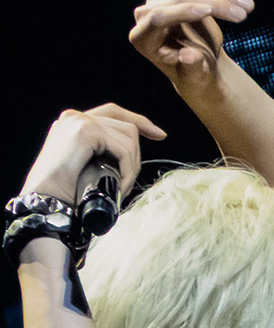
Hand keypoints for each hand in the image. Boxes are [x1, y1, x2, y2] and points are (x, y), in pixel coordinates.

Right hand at [18, 105, 165, 206]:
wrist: (46, 201)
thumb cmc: (65, 192)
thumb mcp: (87, 165)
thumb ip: (101, 152)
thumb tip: (130, 153)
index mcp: (74, 123)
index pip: (113, 112)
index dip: (139, 120)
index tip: (159, 134)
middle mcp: (75, 117)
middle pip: (126, 125)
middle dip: (135, 156)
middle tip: (127, 182)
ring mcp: (79, 121)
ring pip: (129, 138)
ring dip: (132, 167)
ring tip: (120, 187)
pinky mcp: (85, 131)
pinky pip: (124, 149)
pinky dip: (127, 171)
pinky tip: (119, 187)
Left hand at [130, 2, 252, 85]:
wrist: (203, 67)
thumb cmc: (196, 77)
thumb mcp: (194, 77)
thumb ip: (190, 67)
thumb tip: (189, 56)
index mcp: (143, 38)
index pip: (158, 18)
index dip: (182, 12)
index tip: (207, 11)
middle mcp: (147, 15)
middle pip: (178, 0)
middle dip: (211, 4)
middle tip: (241, 15)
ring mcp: (162, 3)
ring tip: (248, 7)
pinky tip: (244, 2)